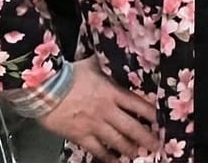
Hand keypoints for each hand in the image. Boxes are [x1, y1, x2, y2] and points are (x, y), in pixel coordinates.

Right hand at [36, 56, 158, 158]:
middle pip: (132, 126)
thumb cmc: (68, 73)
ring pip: (117, 141)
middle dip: (146, 137)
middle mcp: (107, 110)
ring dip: (129, 149)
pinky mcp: (80, 136)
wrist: (45, 88)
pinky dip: (107, 156)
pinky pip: (97, 149)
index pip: (139, 104)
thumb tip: (113, 56)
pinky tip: (114, 161)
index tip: (162, 120)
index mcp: (112, 92)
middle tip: (156, 145)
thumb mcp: (92, 64)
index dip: (152, 113)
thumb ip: (106, 66)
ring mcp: (94, 125)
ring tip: (138, 154)